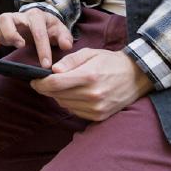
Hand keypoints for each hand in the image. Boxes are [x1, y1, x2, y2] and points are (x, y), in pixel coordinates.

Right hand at [0, 10, 73, 68]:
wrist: (39, 20)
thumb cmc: (48, 27)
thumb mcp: (60, 31)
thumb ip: (64, 38)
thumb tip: (65, 46)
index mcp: (36, 16)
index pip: (38, 32)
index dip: (42, 49)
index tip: (45, 64)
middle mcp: (19, 15)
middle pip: (7, 18)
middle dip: (11, 34)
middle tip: (20, 46)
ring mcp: (7, 18)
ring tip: (6, 45)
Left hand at [30, 48, 153, 120]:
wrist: (136, 76)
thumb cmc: (111, 62)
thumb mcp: (90, 53)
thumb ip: (69, 61)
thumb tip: (52, 70)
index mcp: (89, 76)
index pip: (55, 83)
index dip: (40, 83)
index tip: (34, 80)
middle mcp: (92, 95)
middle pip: (57, 95)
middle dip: (47, 88)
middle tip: (45, 82)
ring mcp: (96, 108)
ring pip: (64, 104)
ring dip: (58, 96)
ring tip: (63, 86)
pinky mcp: (99, 116)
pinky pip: (75, 111)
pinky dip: (70, 103)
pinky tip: (75, 94)